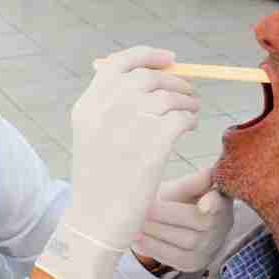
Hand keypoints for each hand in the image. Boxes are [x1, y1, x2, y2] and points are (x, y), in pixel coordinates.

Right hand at [36, 46, 200, 278]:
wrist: (96, 222)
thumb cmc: (99, 183)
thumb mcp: (93, 138)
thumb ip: (112, 107)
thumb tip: (153, 78)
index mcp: (87, 106)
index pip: (119, 64)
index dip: (148, 57)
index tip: (170, 59)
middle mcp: (105, 109)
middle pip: (149, 78)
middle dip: (175, 81)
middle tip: (188, 93)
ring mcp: (129, 125)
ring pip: (171, 96)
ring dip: (187, 101)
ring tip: (192, 113)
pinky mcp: (153, 144)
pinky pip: (182, 117)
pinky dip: (190, 118)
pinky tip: (190, 128)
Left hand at [133, 168, 233, 273]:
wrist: (174, 224)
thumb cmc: (179, 201)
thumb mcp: (183, 188)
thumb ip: (192, 182)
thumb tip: (209, 172)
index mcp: (221, 203)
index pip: (221, 204)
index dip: (214, 204)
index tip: (205, 202)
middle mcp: (221, 227)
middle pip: (197, 222)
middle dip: (167, 216)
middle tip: (143, 210)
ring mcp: (210, 248)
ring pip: (185, 243)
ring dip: (158, 233)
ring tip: (137, 225)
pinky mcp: (194, 263)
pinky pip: (175, 259)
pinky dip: (154, 249)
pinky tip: (138, 241)